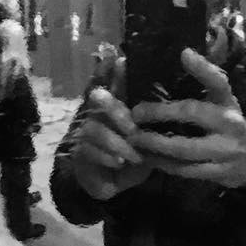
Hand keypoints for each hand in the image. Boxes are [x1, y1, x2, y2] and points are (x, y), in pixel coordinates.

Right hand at [68, 62, 151, 201]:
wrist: (113, 183)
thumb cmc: (133, 158)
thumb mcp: (147, 143)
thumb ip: (151, 128)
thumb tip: (166, 112)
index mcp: (118, 108)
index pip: (116, 86)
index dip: (117, 73)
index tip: (123, 61)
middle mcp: (99, 114)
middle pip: (100, 100)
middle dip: (115, 109)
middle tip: (132, 126)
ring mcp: (86, 132)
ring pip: (96, 128)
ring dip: (117, 142)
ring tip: (134, 155)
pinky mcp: (79, 151)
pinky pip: (89, 149)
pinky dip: (108, 156)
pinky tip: (120, 162)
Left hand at [130, 48, 245, 188]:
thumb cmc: (229, 126)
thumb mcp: (223, 103)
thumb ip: (205, 84)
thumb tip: (181, 55)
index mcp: (229, 102)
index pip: (218, 82)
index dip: (202, 67)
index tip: (184, 53)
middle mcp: (230, 123)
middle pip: (192, 113)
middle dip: (160, 112)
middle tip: (136, 113)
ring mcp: (226, 150)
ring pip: (184, 147)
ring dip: (155, 143)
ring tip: (134, 138)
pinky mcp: (219, 173)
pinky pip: (185, 170)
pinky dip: (163, 164)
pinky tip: (148, 157)